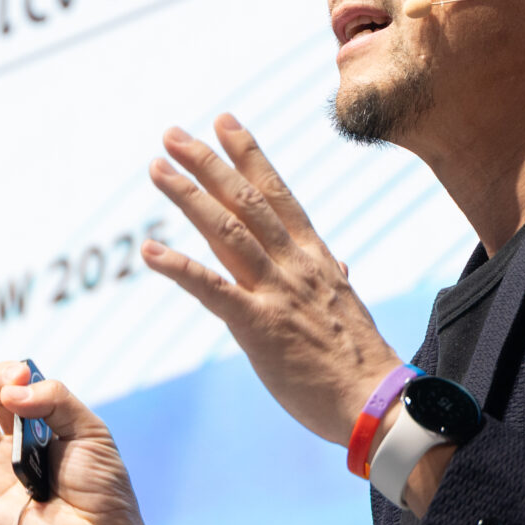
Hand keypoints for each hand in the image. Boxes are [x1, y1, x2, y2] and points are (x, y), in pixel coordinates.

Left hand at [144, 113, 401, 444]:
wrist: (376, 402)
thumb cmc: (360, 362)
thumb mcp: (348, 307)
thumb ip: (334, 279)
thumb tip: (340, 265)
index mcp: (315, 258)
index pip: (278, 192)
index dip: (249, 154)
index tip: (225, 121)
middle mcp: (294, 264)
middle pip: (245, 200)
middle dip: (207, 162)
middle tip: (173, 133)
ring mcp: (277, 292)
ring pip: (226, 231)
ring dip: (188, 196)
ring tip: (156, 168)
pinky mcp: (259, 326)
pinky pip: (212, 289)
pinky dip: (178, 266)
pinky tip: (149, 250)